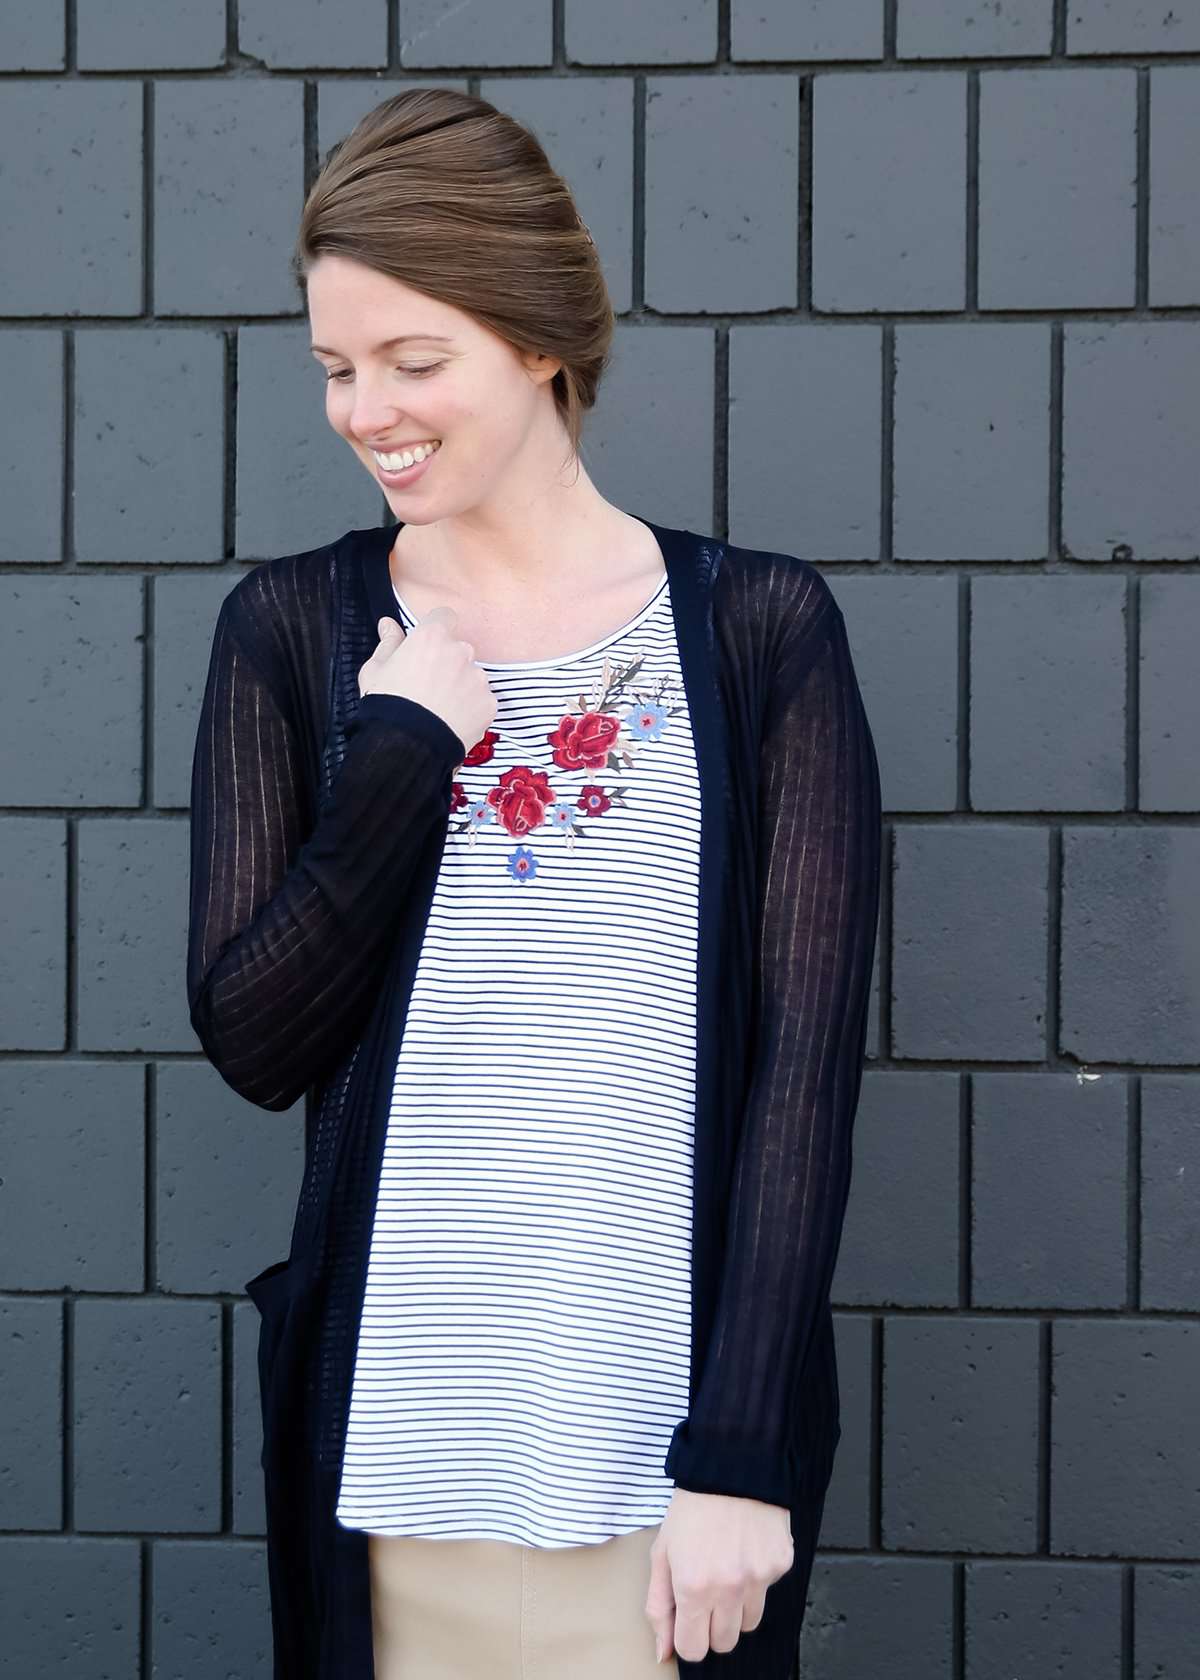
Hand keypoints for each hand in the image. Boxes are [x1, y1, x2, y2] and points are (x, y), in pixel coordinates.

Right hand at [358, 611, 496, 760]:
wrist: (407, 746)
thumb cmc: (386, 704)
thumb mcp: (376, 670)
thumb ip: (388, 642)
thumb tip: (388, 623)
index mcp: (432, 637)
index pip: (444, 616)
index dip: (436, 630)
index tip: (428, 647)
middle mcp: (460, 651)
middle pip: (458, 649)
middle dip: (448, 662)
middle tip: (429, 686)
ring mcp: (478, 677)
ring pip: (472, 676)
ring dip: (460, 686)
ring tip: (440, 709)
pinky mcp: (489, 703)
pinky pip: (481, 700)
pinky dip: (470, 708)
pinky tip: (452, 721)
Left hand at [645, 1490, 793, 1664]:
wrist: (731, 1464)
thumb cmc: (692, 1507)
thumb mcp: (662, 1553)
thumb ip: (659, 1606)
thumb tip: (662, 1653)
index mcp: (693, 1588)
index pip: (694, 1649)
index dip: (689, 1636)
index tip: (688, 1618)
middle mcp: (729, 1588)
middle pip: (725, 1643)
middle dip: (713, 1625)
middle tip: (707, 1592)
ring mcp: (759, 1577)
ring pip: (749, 1622)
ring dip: (737, 1606)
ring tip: (727, 1568)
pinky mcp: (781, 1564)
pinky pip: (769, 1590)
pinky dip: (757, 1578)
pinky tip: (745, 1548)